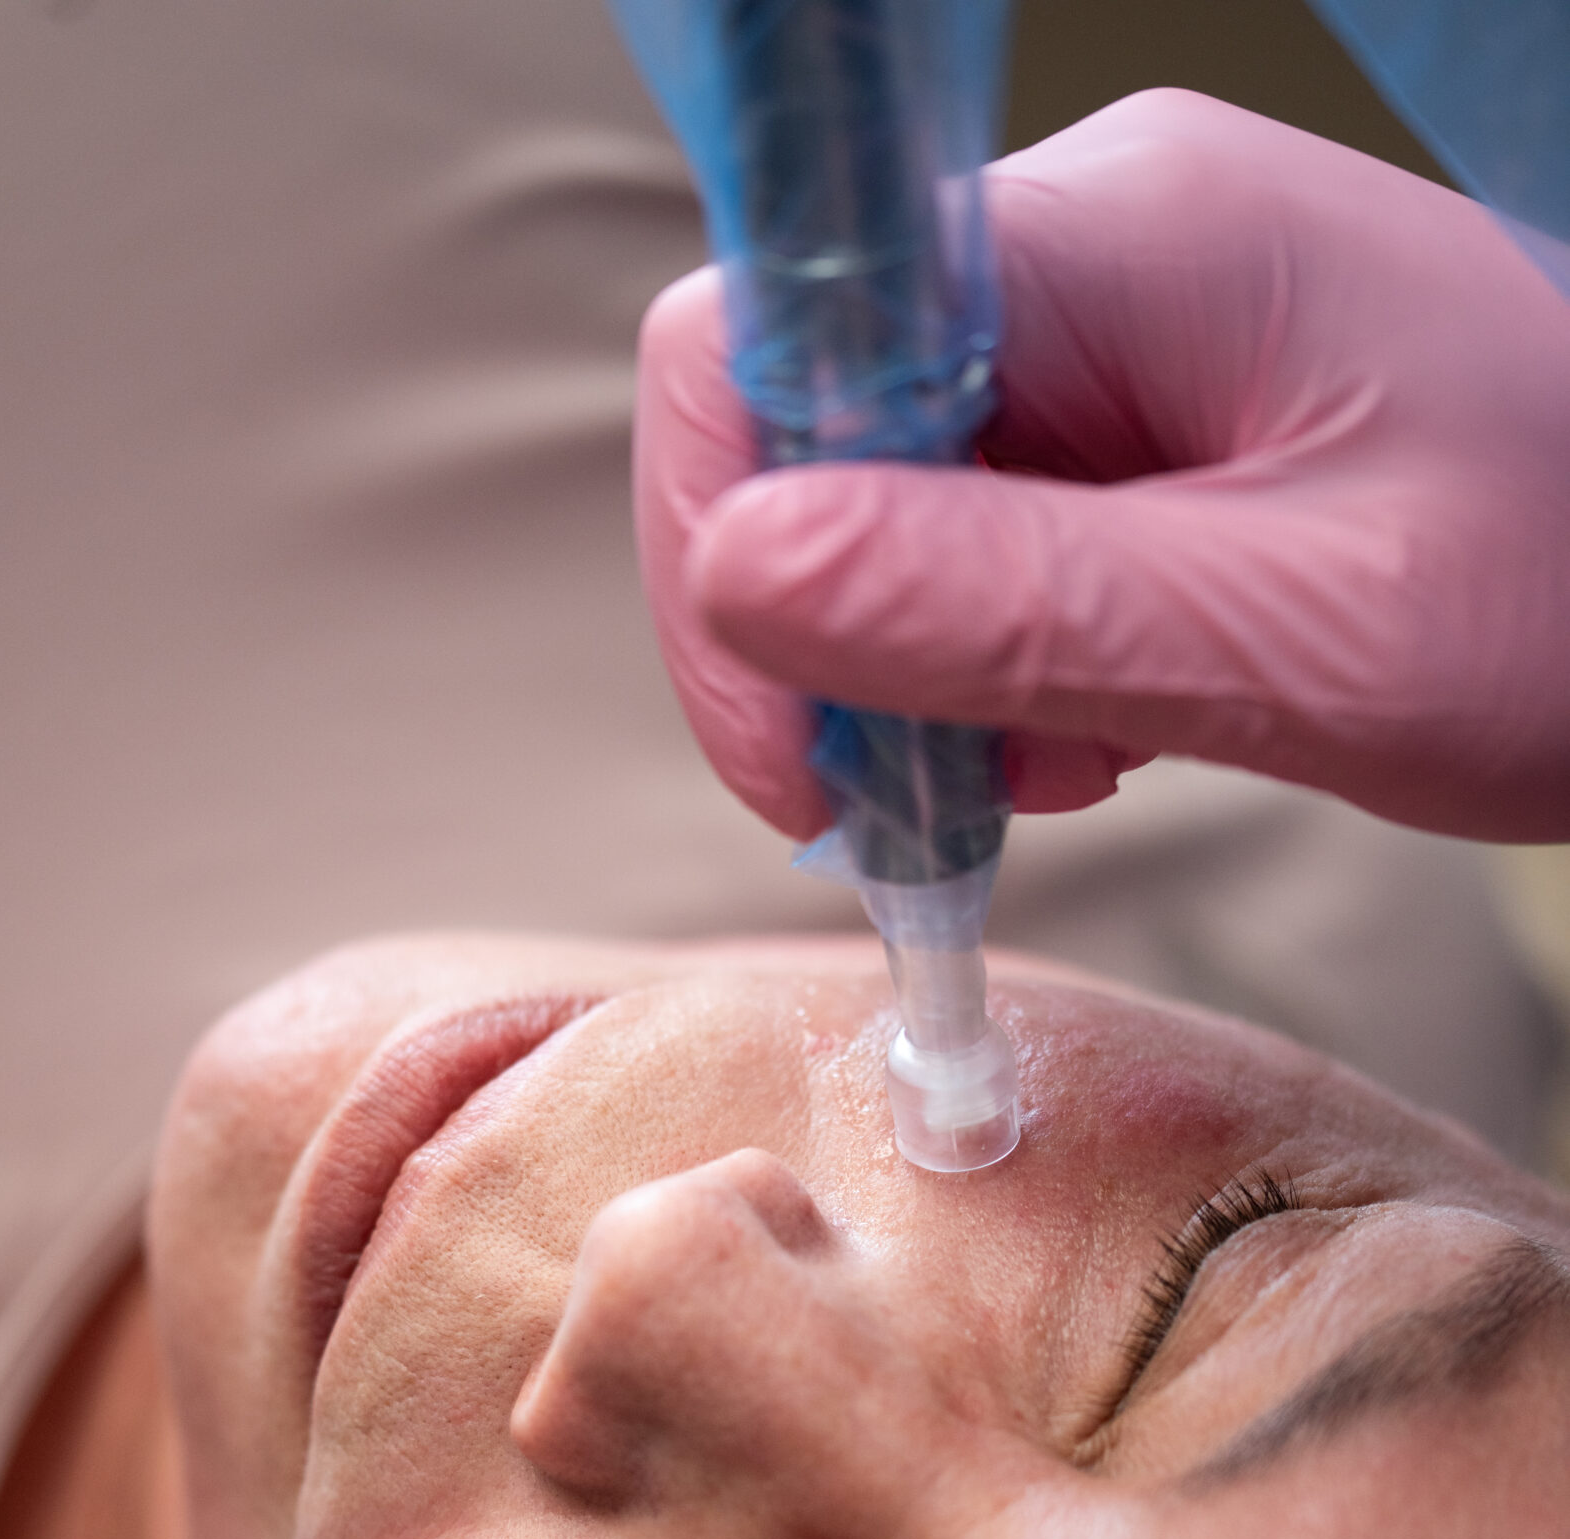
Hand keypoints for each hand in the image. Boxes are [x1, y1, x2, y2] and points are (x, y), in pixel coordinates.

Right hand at [634, 89, 1569, 842]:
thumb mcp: (1299, 637)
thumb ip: (1013, 607)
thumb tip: (737, 578)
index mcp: (1122, 243)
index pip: (768, 337)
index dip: (726, 556)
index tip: (805, 766)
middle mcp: (1096, 252)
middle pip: (809, 433)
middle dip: (833, 648)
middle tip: (924, 808)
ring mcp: (1120, 328)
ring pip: (885, 503)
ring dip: (922, 673)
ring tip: (1065, 768)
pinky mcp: (1147, 417)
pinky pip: (981, 534)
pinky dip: (995, 664)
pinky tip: (1099, 729)